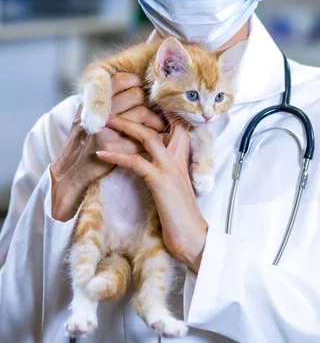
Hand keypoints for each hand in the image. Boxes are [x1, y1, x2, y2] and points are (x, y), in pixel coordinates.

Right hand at [50, 73, 164, 221]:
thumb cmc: (82, 141)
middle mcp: (99, 112)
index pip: (120, 80)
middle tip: (155, 109)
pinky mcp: (113, 148)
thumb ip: (104, 101)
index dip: (136, 82)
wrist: (70, 171)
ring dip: (156, 119)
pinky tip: (156, 139)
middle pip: (136, 95)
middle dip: (150, 102)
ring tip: (159, 125)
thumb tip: (134, 87)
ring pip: (142, 113)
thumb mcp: (86, 115)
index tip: (144, 89)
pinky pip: (141, 136)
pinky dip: (153, 137)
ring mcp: (106, 130)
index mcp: (93, 102)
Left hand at [96, 117, 207, 272]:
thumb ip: (165, 172)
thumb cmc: (180, 216)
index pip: (176, 125)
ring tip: (107, 120)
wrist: (194, 238)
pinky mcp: (160, 181)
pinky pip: (136, 161)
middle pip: (161, 124)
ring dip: (126, 126)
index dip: (160, 112)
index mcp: (181, 159)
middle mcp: (177, 158)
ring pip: (148, 136)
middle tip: (118, 106)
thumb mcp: (173, 188)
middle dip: (139, 111)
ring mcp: (170, 168)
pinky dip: (117, 155)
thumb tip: (147, 164)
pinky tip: (101, 154)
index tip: (139, 104)